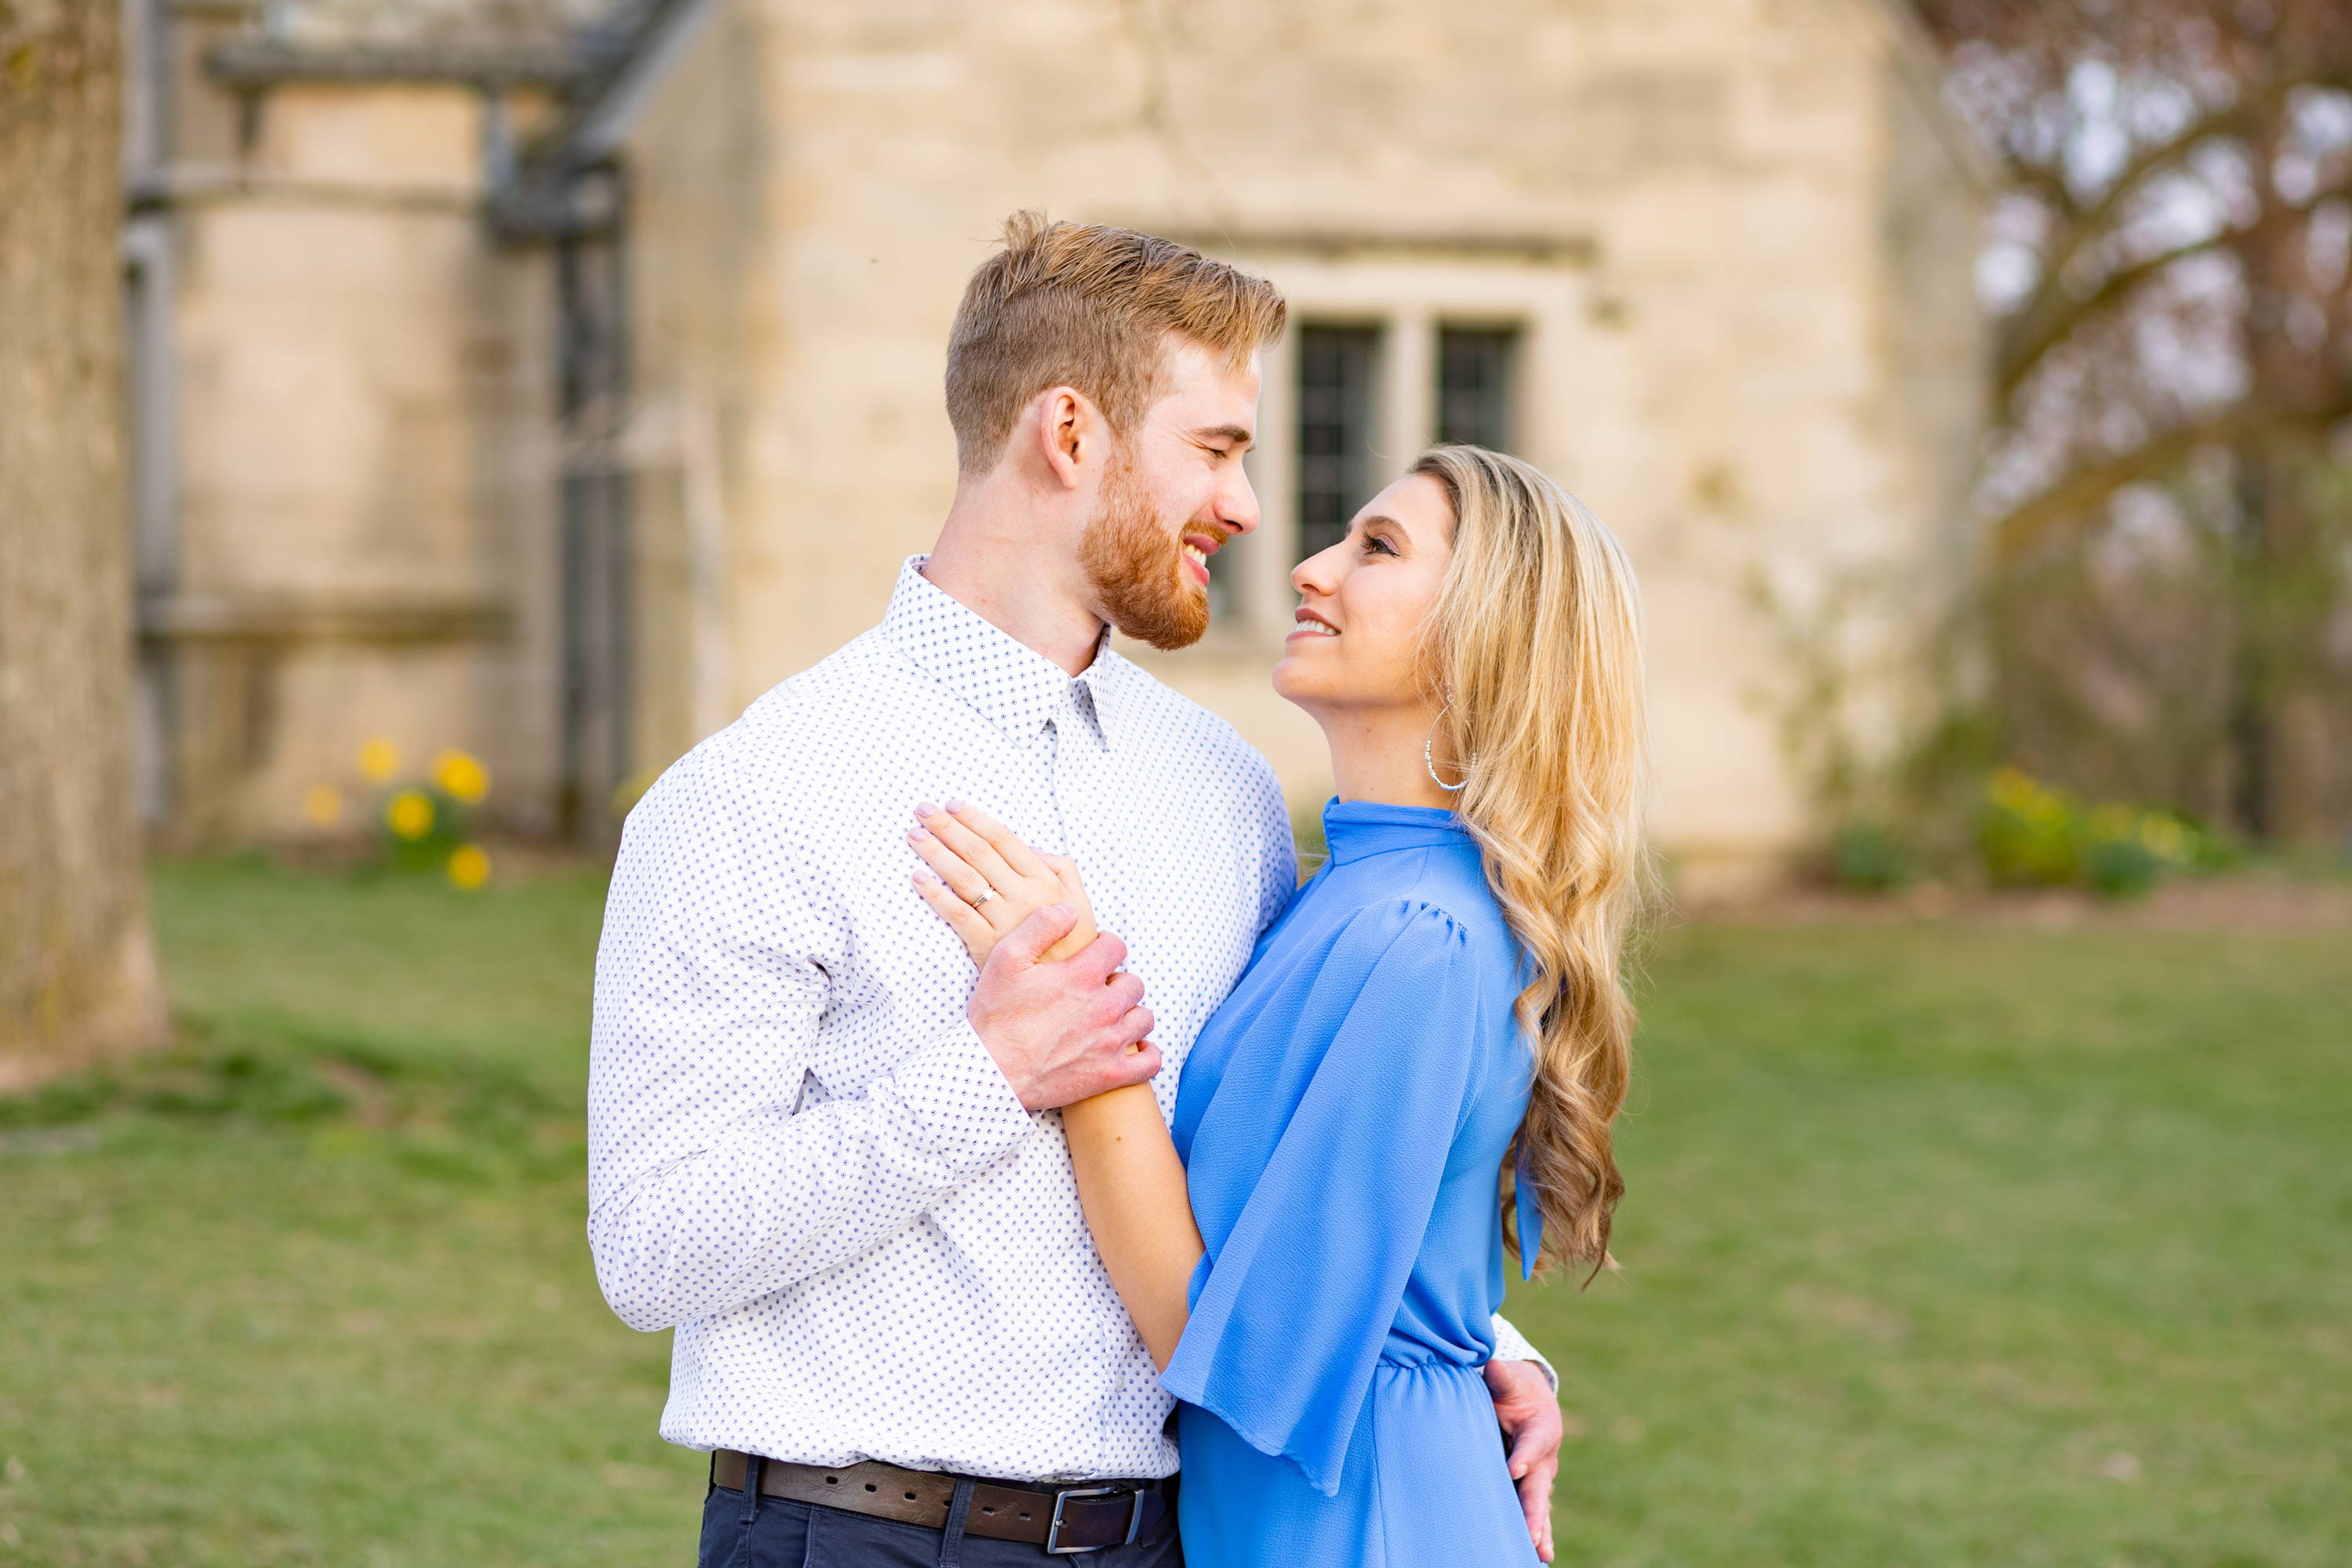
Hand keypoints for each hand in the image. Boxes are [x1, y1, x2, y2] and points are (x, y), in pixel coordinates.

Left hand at [909, 801, 1094, 963]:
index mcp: (1044, 880)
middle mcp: (1024, 896)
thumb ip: (1060, 867)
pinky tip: (917, 878)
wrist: (1069, 989)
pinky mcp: (987, 946)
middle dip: (948, 827)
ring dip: (935, 853)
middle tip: (923, 810)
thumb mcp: (1079, 899)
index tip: (952, 805)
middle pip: (978, 852)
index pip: (1004, 839)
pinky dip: (935, 894)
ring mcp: (1005, 921)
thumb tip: (1029, 847)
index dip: (976, 819)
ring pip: (964, 878)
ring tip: (914, 836)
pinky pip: (956, 915)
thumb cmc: (1073, 940)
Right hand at [965, 906, 1158, 1110]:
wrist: (989, 1073)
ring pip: (1144, 1018)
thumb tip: (1071, 909)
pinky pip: (1150, 1062)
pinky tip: (1134, 1048)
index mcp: (1083, 976)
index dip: (1103, 947)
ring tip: (1108, 1017)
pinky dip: (1147, 1054)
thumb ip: (1042, 925)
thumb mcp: (1007, 958)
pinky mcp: (1110, 1074)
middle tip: (1094, 991)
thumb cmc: (995, 1015)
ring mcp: (1111, 1043)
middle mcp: (1104, 1007)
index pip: (1116, 946)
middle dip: (1116, 981)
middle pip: (1134, 982)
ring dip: (1130, 1014)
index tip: (1090, 956)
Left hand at [1484, 1357, 1561, 1562]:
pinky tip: (1537, 1556)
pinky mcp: (1530, 1487)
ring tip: (1540, 1554)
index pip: (1532, 1443)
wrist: (1529, 1399)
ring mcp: (1539, 1476)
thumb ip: (1502, 1377)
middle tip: (1530, 1533)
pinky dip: (1536, 1533)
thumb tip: (1494, 1368)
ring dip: (1538, 1529)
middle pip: (1539, 1486)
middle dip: (1534, 1511)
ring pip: (1540, 1506)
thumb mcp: (1508, 1378)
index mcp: (1543, 1428)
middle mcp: (1545, 1458)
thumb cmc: (1514, 1387)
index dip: (1523, 1455)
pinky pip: (1535, 1513)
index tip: (1513, 1468)